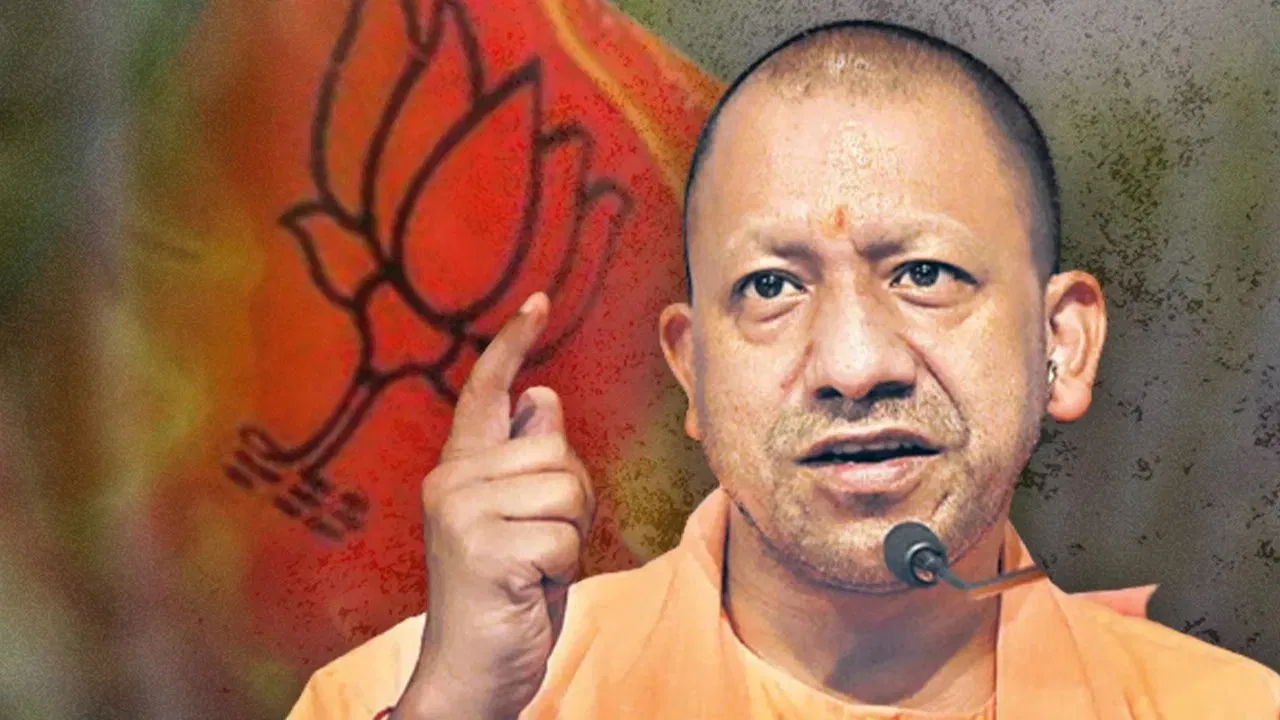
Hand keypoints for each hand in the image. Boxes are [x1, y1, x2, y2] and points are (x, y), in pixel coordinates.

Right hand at [393, 293, 595, 719]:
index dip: (512, 344)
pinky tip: (530, 588)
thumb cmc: (506, 593)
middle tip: (543, 543)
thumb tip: (543, 396)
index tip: (539, 300)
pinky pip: (564, 537)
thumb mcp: (519, 518)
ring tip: (535, 566)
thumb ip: (524, 461)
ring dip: (569, 536)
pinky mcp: (481, 551)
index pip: (485, 392)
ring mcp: (460, 515)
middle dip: (572, 499)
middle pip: (554, 450)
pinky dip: (563, 569)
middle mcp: (450, 482)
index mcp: (459, 469)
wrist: (472, 672)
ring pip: (565, 490)